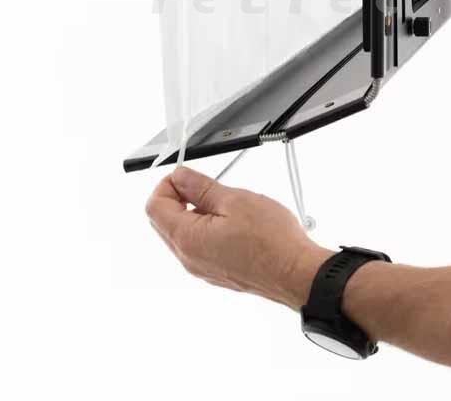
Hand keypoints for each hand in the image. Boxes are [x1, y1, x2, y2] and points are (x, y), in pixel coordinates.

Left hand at [145, 166, 332, 308]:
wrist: (296, 273)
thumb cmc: (271, 241)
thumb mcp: (234, 200)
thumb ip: (200, 187)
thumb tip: (179, 177)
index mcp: (187, 239)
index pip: (154, 206)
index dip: (167, 184)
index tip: (186, 177)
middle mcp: (189, 258)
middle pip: (164, 221)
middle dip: (179, 197)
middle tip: (205, 186)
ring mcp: (202, 269)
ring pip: (183, 233)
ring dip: (195, 213)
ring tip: (224, 204)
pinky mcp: (216, 272)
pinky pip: (199, 246)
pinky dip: (207, 228)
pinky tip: (232, 221)